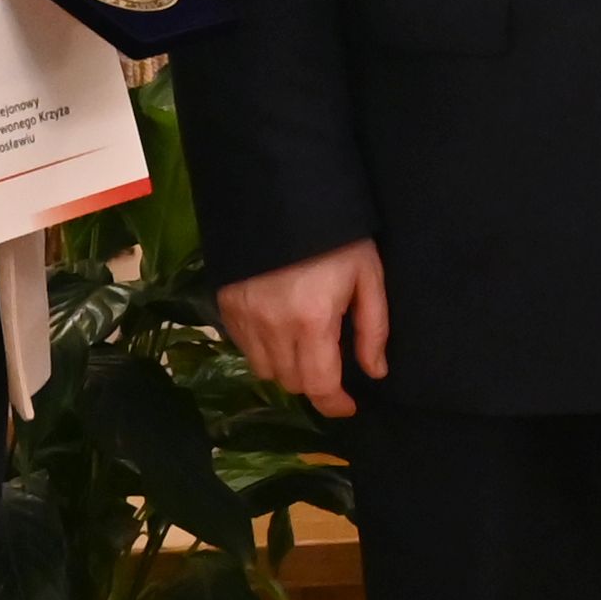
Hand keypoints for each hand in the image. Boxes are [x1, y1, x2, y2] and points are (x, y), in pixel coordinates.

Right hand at [217, 236, 388, 418]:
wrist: (284, 193)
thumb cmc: (338, 236)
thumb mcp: (368, 276)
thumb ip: (373, 329)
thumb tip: (375, 372)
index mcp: (312, 321)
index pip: (319, 385)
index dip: (334, 404)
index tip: (348, 406)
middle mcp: (272, 327)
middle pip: (291, 382)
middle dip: (315, 383)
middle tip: (331, 366)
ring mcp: (243, 317)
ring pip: (264, 370)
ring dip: (287, 368)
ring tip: (305, 347)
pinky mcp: (225, 304)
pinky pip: (243, 347)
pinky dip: (263, 349)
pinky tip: (280, 330)